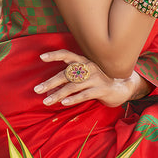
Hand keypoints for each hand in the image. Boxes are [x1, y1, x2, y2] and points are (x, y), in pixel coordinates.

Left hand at [34, 50, 149, 107]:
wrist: (120, 89)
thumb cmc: (97, 83)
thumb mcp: (84, 78)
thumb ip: (68, 81)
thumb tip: (49, 91)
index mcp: (84, 61)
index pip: (68, 55)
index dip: (55, 55)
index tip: (42, 57)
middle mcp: (89, 67)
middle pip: (66, 74)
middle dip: (50, 82)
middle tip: (37, 90)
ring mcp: (96, 78)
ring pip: (73, 86)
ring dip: (58, 94)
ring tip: (46, 102)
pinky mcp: (101, 89)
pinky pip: (84, 94)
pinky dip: (73, 99)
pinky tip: (64, 103)